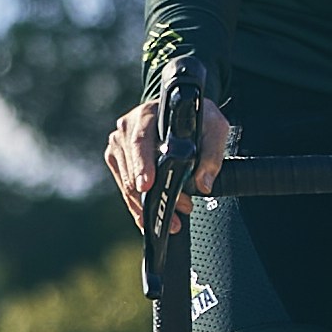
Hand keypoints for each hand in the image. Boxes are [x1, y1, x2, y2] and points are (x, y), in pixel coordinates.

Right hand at [105, 93, 233, 226]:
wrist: (180, 112)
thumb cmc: (195, 118)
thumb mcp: (214, 128)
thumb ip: (212, 154)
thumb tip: (204, 184)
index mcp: (147, 115)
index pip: (140, 140)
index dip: (142, 164)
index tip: (147, 185)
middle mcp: (127, 127)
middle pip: (133, 168)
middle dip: (155, 194)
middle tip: (181, 209)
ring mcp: (119, 144)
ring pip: (127, 183)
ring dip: (149, 204)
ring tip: (174, 218)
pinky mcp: (117, 159)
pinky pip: (124, 188)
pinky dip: (138, 205)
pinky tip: (151, 218)